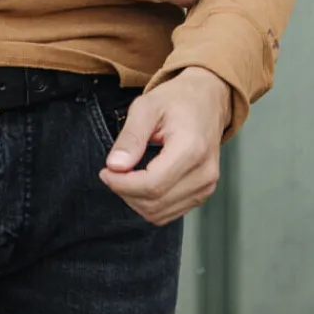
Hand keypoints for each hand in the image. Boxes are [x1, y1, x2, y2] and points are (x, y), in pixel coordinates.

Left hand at [98, 68, 231, 224]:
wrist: (206, 100)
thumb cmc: (178, 100)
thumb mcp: (146, 107)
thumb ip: (130, 137)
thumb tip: (115, 165)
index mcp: (191, 148)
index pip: (152, 185)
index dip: (122, 184)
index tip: (106, 171)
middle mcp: (204, 172)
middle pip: (155, 203)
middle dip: (125, 192)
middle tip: (113, 171)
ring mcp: (206, 185)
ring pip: (160, 213)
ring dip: (135, 200)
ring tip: (127, 175)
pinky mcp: (203, 193)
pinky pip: (169, 212)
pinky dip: (149, 203)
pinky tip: (142, 182)